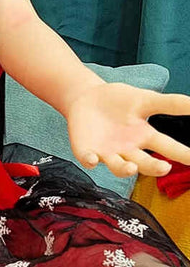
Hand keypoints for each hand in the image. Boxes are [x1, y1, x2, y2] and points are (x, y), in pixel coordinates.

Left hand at [66, 81, 189, 178]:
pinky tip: (93, 159)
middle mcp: (128, 150)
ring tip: (132, 167)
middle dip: (154, 167)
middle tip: (164, 168)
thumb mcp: (146, 99)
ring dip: (124, 169)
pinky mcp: (86, 151)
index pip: (167, 147)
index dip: (182, 154)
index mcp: (145, 137)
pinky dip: (91, 160)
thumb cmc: (119, 101)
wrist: (87, 97)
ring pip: (118, 167)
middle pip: (144, 163)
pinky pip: (88, 159)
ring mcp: (107, 153)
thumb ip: (170, 104)